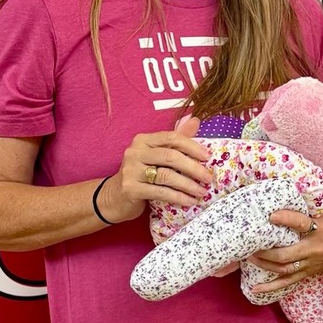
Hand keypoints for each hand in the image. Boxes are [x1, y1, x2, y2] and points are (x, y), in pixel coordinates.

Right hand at [96, 116, 213, 223]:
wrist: (114, 197)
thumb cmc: (140, 173)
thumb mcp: (156, 155)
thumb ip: (175, 139)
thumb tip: (195, 120)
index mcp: (143, 140)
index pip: (171, 137)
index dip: (192, 146)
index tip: (208, 156)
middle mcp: (135, 152)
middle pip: (170, 156)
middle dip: (193, 168)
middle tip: (208, 178)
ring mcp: (131, 170)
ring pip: (166, 176)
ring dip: (188, 185)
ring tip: (202, 191)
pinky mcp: (130, 189)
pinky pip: (160, 192)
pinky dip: (178, 197)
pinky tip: (189, 201)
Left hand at [247, 205, 322, 292]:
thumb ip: (312, 204)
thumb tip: (290, 190)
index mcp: (321, 228)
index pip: (301, 223)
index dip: (285, 219)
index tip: (270, 215)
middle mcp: (315, 248)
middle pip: (286, 254)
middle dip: (266, 251)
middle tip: (250, 244)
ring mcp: (312, 263)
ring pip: (284, 269)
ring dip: (264, 265)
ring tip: (248, 258)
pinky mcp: (310, 272)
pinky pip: (289, 282)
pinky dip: (272, 287)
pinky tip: (255, 289)